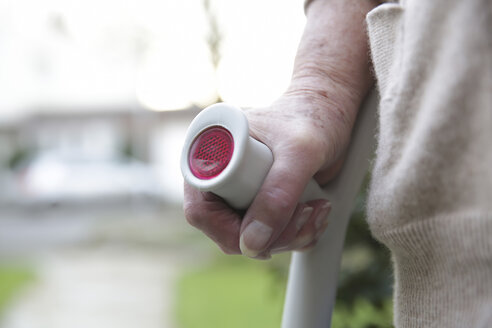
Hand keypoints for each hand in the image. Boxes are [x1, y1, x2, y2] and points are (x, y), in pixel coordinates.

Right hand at [183, 0, 376, 258]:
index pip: (201, 211)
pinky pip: (274, 238)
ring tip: (318, 207)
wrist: (332, 112)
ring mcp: (243, 193)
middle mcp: (221, 177)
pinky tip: (318, 209)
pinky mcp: (265, 203)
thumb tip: (251, 243)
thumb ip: (278, 193)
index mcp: (211, 155)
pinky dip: (300, 234)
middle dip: (274, 236)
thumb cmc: (312, 118)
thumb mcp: (299, 152)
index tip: (273, 228)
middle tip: (308, 212)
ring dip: (293, 236)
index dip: (233, 231)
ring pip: (255, 241)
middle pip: (230, 234)